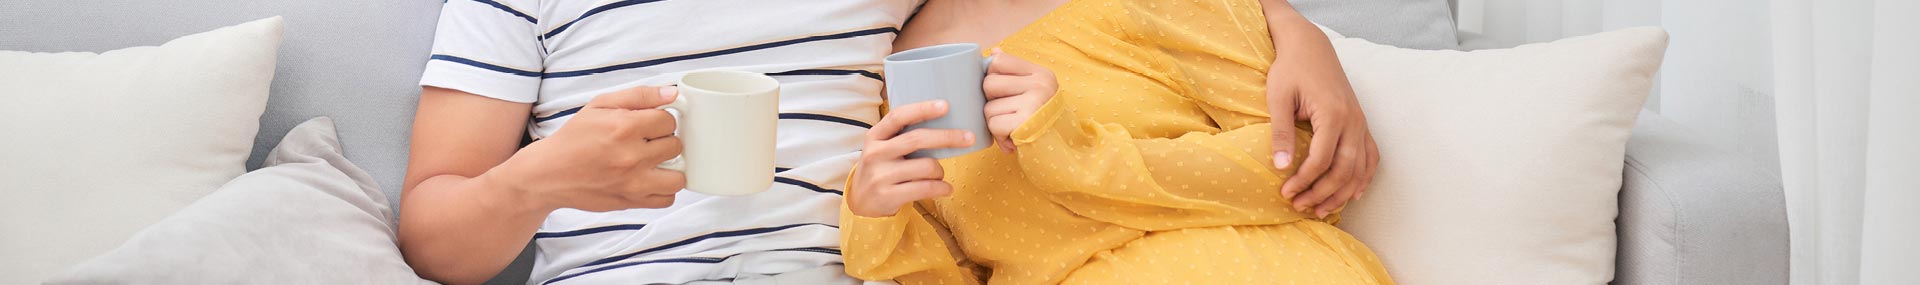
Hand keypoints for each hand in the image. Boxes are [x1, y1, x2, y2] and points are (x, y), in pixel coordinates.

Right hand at [486, 86, 687, 211]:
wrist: (549, 174)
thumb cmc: (574, 138)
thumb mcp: (600, 105)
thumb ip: (639, 96)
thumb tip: (673, 92)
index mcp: (624, 127)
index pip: (669, 120)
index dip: (660, 119)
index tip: (648, 124)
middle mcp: (631, 156)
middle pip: (676, 145)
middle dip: (664, 141)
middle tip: (647, 142)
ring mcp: (633, 183)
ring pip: (679, 176)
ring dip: (671, 168)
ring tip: (656, 162)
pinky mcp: (631, 202)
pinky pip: (668, 199)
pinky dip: (664, 190)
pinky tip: (650, 179)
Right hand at [848, 101, 977, 216]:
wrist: (861, 202)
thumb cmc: (882, 168)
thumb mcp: (883, 147)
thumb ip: (903, 135)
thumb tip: (945, 120)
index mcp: (875, 135)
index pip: (898, 116)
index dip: (922, 109)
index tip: (946, 105)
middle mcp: (875, 153)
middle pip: (917, 139)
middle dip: (948, 137)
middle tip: (969, 137)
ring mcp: (880, 175)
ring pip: (926, 166)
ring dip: (941, 171)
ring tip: (940, 175)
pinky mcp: (888, 195)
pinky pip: (926, 188)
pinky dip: (942, 188)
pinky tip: (946, 189)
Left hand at [981, 49, 1057, 151]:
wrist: (1065, 151)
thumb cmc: (1042, 120)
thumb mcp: (1033, 91)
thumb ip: (1013, 72)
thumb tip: (994, 51)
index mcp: (1041, 73)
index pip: (998, 61)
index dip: (992, 76)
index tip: (1003, 92)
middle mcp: (1040, 85)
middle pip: (989, 84)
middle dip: (991, 103)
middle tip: (1008, 114)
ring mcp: (1034, 103)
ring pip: (988, 108)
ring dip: (995, 123)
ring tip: (1013, 128)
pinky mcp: (1026, 123)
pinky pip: (994, 125)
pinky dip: (999, 136)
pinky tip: (1013, 139)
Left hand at [1267, 34, 1379, 218]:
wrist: (1310, 47)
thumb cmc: (1290, 70)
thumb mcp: (1278, 97)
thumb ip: (1281, 132)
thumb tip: (1281, 166)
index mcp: (1333, 114)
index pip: (1321, 161)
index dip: (1303, 182)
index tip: (1285, 193)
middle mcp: (1353, 121)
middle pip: (1344, 170)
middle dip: (1322, 194)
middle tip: (1299, 206)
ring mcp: (1361, 123)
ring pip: (1360, 168)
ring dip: (1342, 193)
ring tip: (1321, 210)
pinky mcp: (1362, 123)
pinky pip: (1371, 156)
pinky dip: (1364, 178)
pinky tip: (1354, 194)